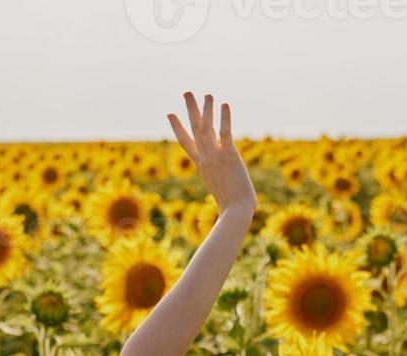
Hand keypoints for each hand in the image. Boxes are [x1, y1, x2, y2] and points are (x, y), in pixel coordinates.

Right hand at [168, 93, 255, 217]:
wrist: (235, 211)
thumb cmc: (231, 205)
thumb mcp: (221, 185)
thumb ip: (220, 172)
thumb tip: (223, 165)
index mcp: (201, 165)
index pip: (186, 142)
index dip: (177, 127)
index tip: (170, 113)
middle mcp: (205, 158)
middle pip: (194, 129)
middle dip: (190, 110)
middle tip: (186, 93)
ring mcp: (215, 157)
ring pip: (207, 128)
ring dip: (206, 109)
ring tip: (207, 94)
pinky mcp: (229, 156)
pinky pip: (225, 133)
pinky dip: (224, 118)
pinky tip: (224, 105)